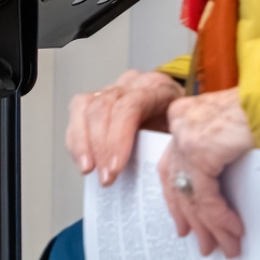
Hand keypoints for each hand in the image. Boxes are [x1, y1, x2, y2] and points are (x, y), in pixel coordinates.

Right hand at [65, 70, 183, 184]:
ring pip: (86, 107)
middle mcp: (133, 83)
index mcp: (158, 88)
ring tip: (89, 170)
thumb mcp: (183, 135)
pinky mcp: (97, 97)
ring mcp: (113, 88)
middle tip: (105, 177)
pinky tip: (84, 161)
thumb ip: (171, 147)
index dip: (119, 136)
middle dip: (101, 146)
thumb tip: (158, 172)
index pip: (131, 105)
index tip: (115, 167)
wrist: (176, 117)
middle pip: (105, 106)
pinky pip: (78, 112)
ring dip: (83, 143)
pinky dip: (76, 139)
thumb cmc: (179, 128)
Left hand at [158, 88, 254, 258]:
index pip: (170, 164)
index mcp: (183, 114)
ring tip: (224, 245)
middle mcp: (180, 122)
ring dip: (210, 225)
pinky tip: (233, 229)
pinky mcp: (201, 150)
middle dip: (192, 217)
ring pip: (191, 194)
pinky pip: (207, 196)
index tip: (184, 222)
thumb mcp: (230, 130)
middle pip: (176, 181)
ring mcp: (187, 135)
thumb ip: (214, 152)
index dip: (176, 198)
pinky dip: (220, 217)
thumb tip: (213, 190)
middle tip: (204, 241)